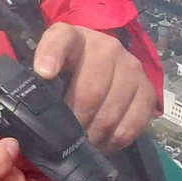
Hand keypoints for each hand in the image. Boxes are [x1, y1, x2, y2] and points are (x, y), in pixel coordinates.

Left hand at [32, 23, 155, 152]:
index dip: (51, 55)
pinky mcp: (148, 88)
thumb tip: (33, 107)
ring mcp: (131, 66)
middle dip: (76, 120)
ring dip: (95, 134)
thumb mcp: (48, 63)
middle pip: (90, 91)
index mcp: (72, 36)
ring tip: (84, 144)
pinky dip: (116, 140)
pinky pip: (133, 123)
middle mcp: (106, 46)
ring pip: (112, 111)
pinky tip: (103, 143)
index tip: (44, 74)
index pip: (60, 40)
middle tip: (67, 138)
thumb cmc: (68, 65)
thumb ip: (38, 79)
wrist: (103, 59)